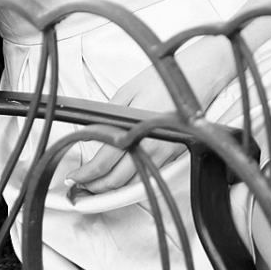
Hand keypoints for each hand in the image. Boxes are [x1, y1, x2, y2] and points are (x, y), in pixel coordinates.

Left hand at [65, 37, 235, 197]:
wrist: (196, 79)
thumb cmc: (163, 82)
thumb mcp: (127, 92)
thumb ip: (108, 115)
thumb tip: (92, 133)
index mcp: (135, 129)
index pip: (104, 161)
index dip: (86, 174)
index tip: (74, 177)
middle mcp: (150, 147)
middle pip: (117, 180)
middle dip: (95, 188)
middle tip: (80, 187)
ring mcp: (163, 154)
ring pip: (133, 184)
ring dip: (112, 189)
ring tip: (96, 187)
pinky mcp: (172, 156)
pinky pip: (149, 176)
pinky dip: (132, 182)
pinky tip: (120, 180)